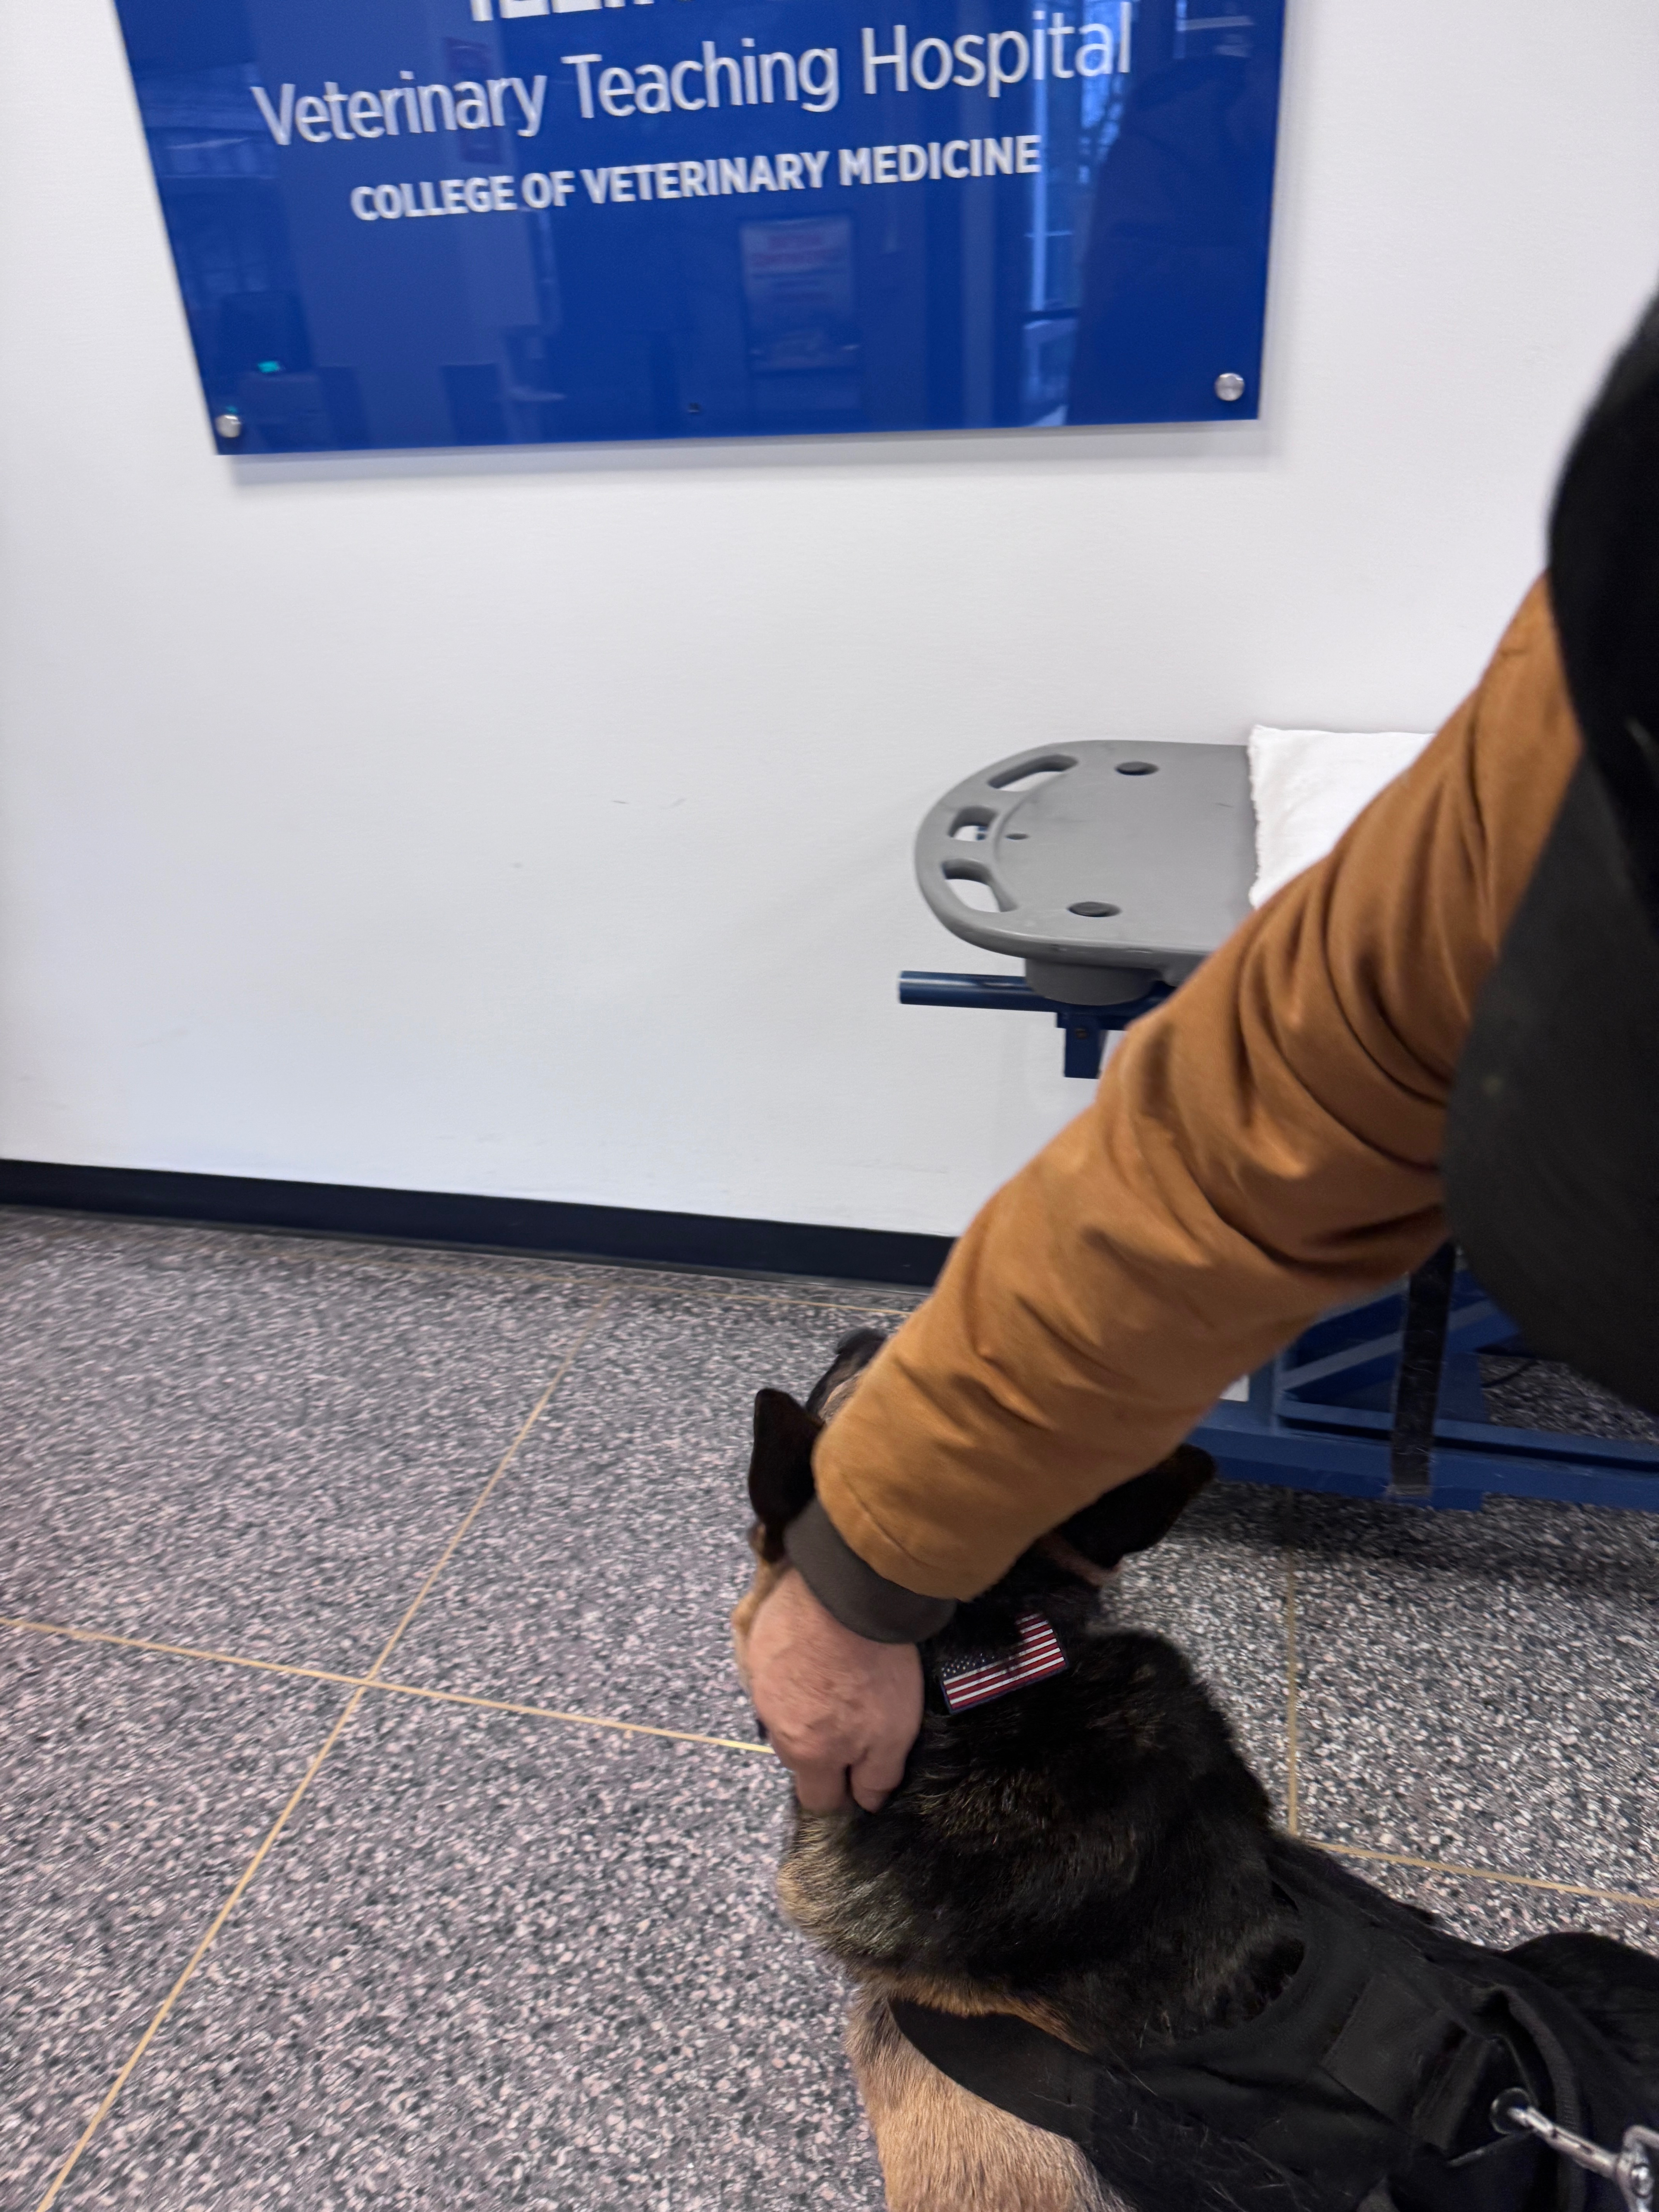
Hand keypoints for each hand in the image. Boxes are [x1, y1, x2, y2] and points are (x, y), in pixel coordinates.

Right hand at [747, 1567, 922, 1813]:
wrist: (848, 1592)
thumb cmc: (876, 1666)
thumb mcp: (895, 1732)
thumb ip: (878, 1775)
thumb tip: (866, 1802)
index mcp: (808, 1752)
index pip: (817, 1797)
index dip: (841, 1790)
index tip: (859, 1771)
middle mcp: (775, 1724)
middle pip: (797, 1753)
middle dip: (822, 1745)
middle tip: (852, 1713)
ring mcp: (761, 1682)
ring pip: (784, 1711)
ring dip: (805, 1703)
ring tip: (836, 1673)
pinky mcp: (758, 1644)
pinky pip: (773, 1669)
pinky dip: (792, 1665)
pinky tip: (818, 1645)